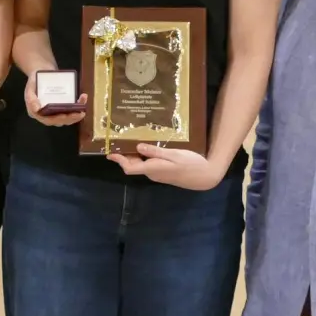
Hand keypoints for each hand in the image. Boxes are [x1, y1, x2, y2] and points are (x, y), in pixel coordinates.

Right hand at [25, 72, 86, 126]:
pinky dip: (78, 105)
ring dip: (76, 115)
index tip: (64, 116)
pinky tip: (83, 98)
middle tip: (80, 113)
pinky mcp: (63, 106)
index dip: (57, 119)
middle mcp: (47, 114)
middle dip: (70, 118)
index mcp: (38, 113)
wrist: (42, 72)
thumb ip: (31, 99)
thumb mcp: (30, 88)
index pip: (48, 120)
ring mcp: (56, 111)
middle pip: (60, 121)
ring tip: (83, 108)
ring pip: (67, 118)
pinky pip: (71, 109)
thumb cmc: (35, 80)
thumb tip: (37, 109)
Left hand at [108, 143, 224, 190]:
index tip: (109, 152)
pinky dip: (144, 155)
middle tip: (119, 140)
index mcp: (153, 169)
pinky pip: (148, 163)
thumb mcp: (174, 155)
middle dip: (125, 155)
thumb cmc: (191, 164)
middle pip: (133, 165)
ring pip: (141, 164)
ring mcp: (158, 173)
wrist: (206, 176)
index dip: (119, 160)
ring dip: (134, 154)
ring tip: (130, 139)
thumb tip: (137, 147)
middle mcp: (153, 173)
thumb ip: (156, 152)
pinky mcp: (164, 171)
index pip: (130, 167)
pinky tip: (147, 145)